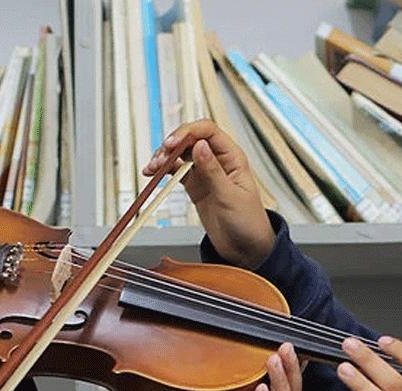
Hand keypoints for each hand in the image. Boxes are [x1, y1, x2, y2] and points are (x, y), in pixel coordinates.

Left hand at [112, 342, 302, 390]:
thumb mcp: (193, 360)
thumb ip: (211, 342)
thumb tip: (214, 308)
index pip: (284, 379)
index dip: (295, 363)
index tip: (294, 341)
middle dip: (294, 368)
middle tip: (286, 346)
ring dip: (284, 384)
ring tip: (273, 362)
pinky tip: (261, 390)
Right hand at [143, 120, 274, 268]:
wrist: (245, 247)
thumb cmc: (248, 222)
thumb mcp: (230, 197)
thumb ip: (213, 171)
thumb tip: (200, 146)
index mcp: (232, 157)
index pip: (208, 131)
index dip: (188, 132)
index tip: (172, 144)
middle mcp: (218, 161)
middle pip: (190, 139)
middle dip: (172, 144)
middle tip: (160, 157)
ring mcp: (205, 172)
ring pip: (180, 154)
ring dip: (164, 157)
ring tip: (152, 167)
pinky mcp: (195, 185)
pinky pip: (176, 171)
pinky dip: (163, 170)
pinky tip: (153, 173)